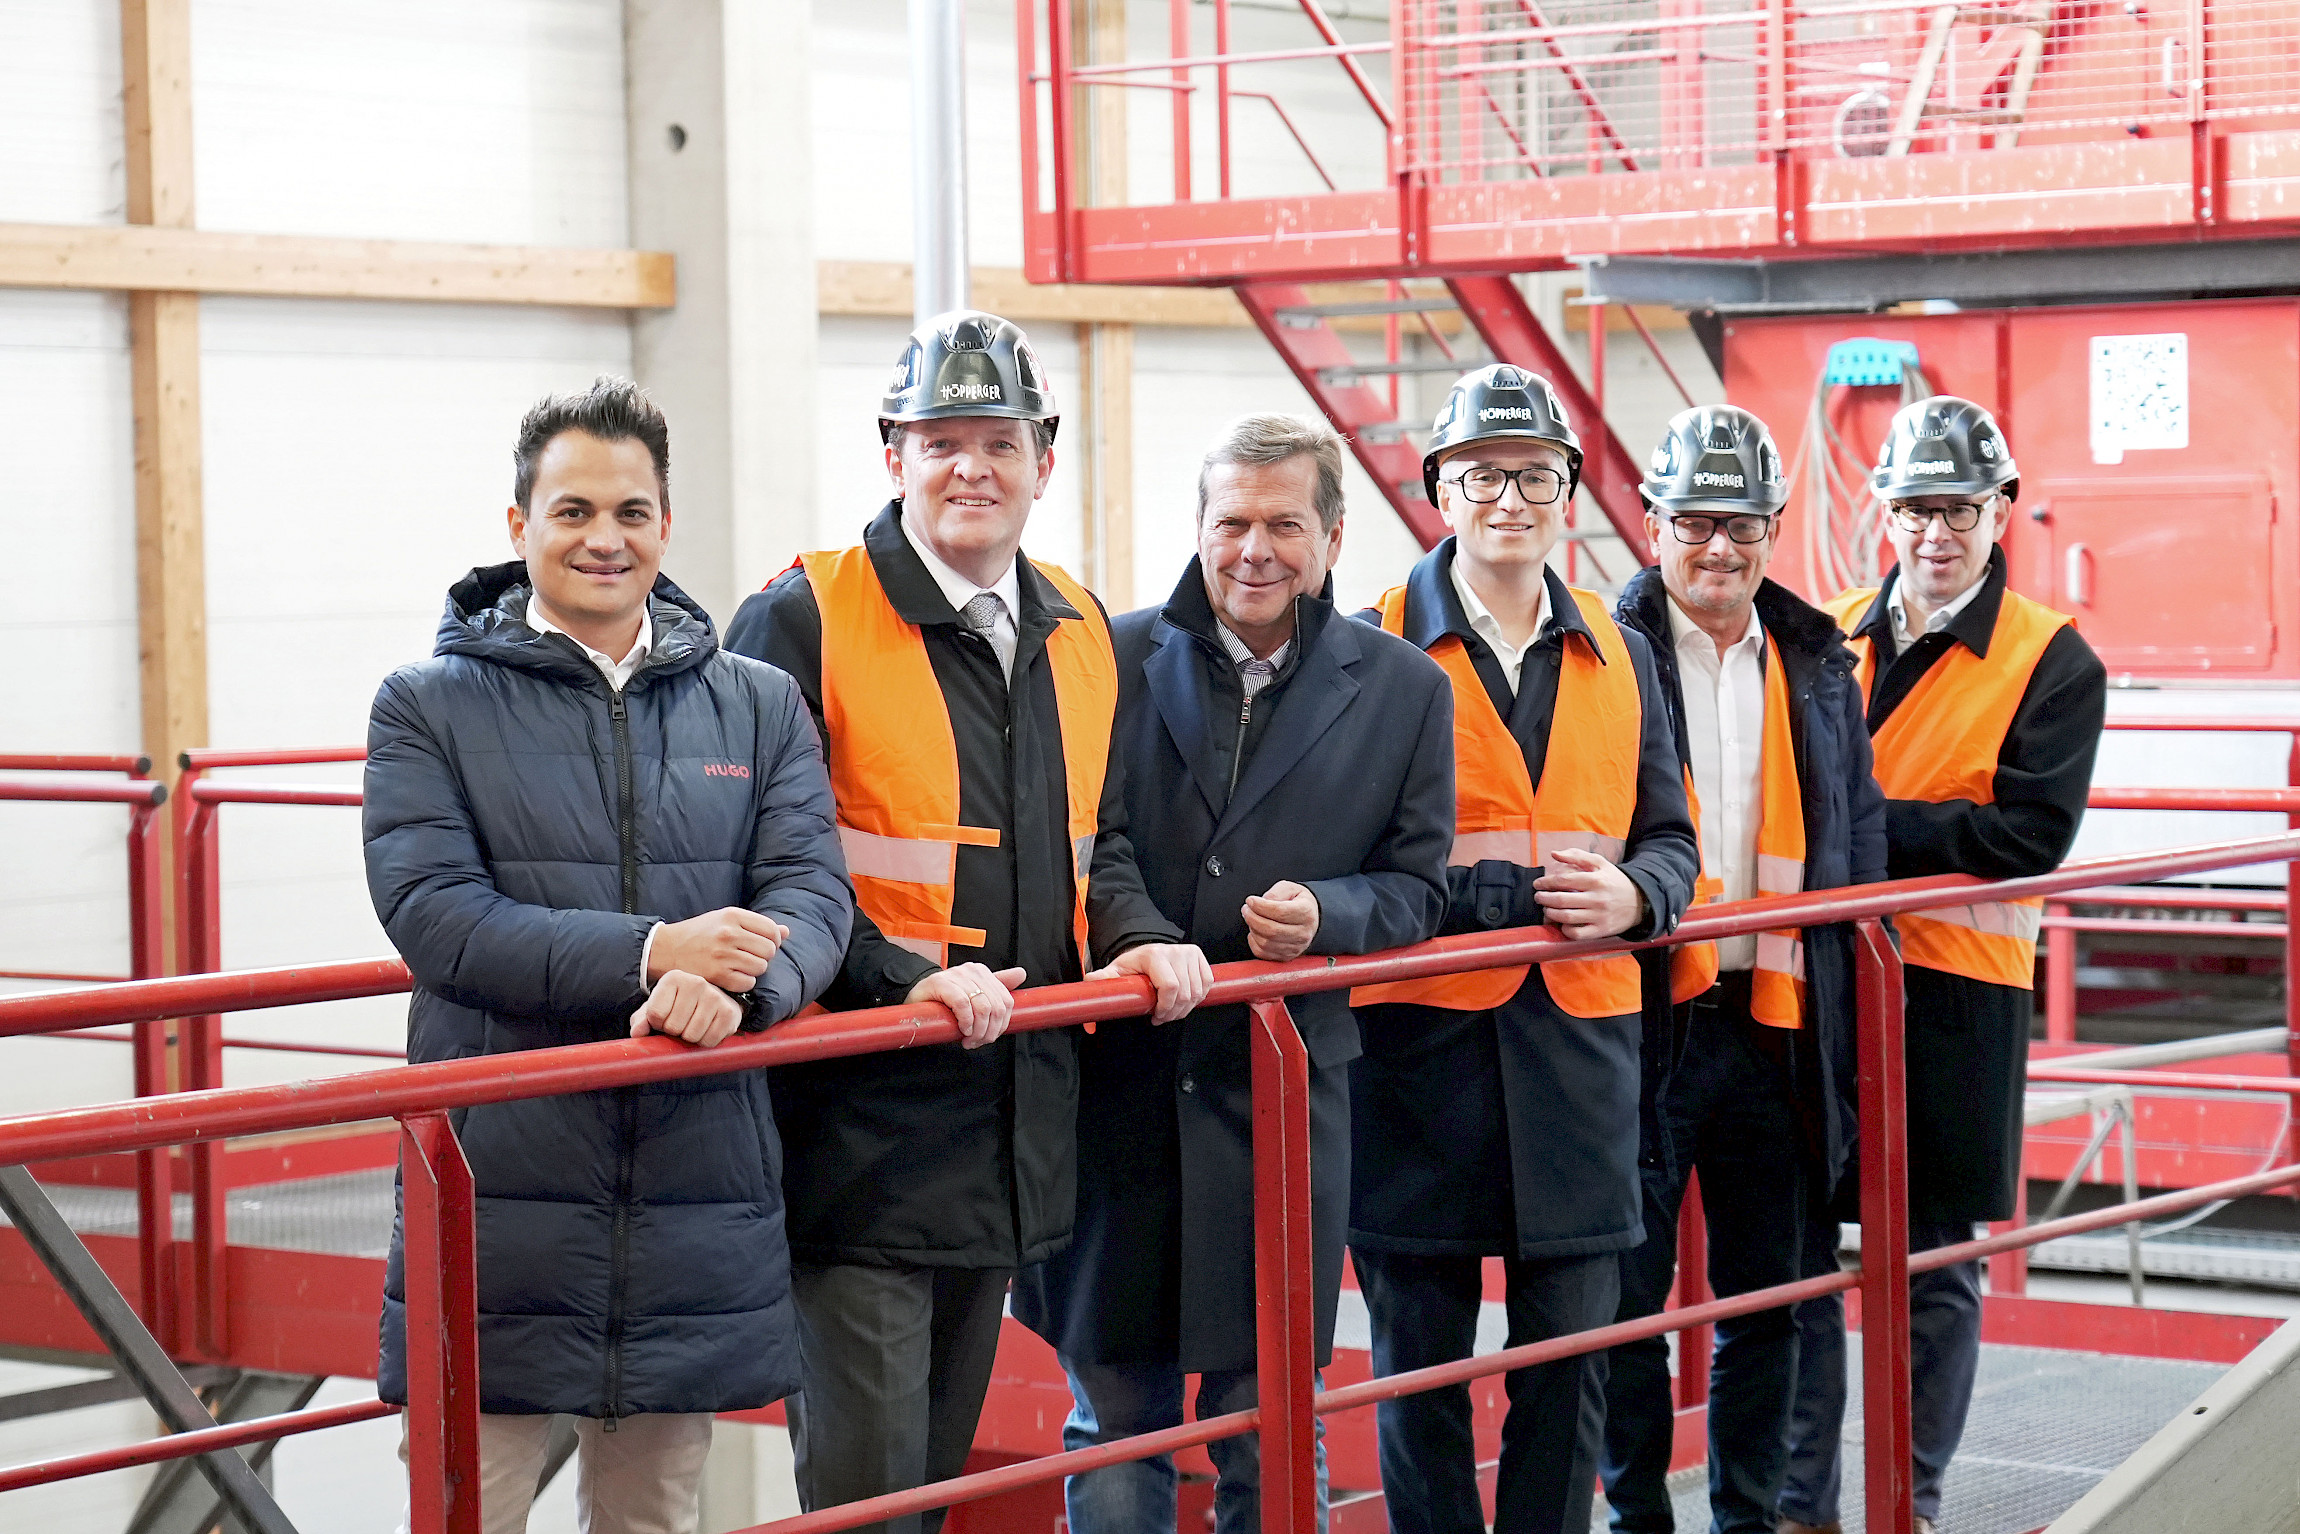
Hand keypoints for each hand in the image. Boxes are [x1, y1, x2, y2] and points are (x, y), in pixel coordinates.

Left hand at [630, 970, 744, 1047]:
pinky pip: (709, 1041)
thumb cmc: (681, 1006)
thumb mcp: (657, 1008)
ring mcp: (715, 997)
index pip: (655, 1014)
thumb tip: (637, 1033)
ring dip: (690, 1038)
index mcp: (673, 978)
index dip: (657, 1024)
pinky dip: (706, 1042)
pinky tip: (708, 1029)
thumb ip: (641, 1020)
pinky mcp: (729, 1012)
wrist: (716, 1001)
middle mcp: (696, 983)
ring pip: (691, 1036)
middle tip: (683, 1022)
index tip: (666, 1017)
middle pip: (673, 1027)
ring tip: (694, 1025)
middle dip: (675, 1032)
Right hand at [649, 908, 787, 990]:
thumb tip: (786, 931)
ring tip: (740, 966)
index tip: (764, 945)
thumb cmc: (699, 934)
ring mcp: (722, 954)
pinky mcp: (716, 974)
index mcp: (732, 915)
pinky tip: (733, 977)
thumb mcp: (725, 920)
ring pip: (760, 967)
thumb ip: (756, 925)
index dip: (773, 940)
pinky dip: (744, 982)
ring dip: (754, 970)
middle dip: (764, 956)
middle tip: (750, 957)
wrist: (665, 949)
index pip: (771, 929)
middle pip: (769, 950)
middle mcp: (728, 933)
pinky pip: (747, 982)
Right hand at [907, 965, 1026, 1048]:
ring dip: (977, 1031)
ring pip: (982, 1007)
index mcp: (982, 973)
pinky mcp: (940, 982)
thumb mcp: (973, 995)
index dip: (1001, 1025)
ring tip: (968, 1039)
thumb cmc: (945, 1000)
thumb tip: (1021, 973)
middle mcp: (972, 970)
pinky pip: (963, 1005)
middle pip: (995, 1007)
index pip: (1006, 1002)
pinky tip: (961, 1029)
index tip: (989, 1037)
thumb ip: (996, 987)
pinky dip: (965, 1022)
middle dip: (989, 1031)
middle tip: (976, 1042)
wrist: (916, 998)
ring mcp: (956, 974)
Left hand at [1088, 943, 1212, 1023]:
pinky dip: (1198, 997)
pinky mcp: (1199, 957)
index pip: (1170, 987)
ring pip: (1197, 992)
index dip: (1165, 1007)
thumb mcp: (1115, 972)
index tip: (1156, 1016)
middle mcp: (1175, 951)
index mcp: (1154, 955)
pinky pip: (1206, 984)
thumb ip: (1103, 980)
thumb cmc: (1132, 965)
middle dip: (1174, 1012)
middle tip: (1162, 1017)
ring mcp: (1189, 953)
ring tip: (1171, 1010)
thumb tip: (1089, 985)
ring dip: (1186, 1008)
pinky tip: (1184, 1000)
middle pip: (1185, 994)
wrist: (1147, 951)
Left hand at [1242, 881, 1319, 961]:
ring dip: (1252, 929)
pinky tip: (1255, 931)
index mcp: (1305, 912)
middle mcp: (1303, 932)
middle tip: (1246, 909)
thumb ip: (1276, 893)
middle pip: (1271, 930)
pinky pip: (1263, 953)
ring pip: (1265, 943)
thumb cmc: (1298, 902)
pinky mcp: (1286, 956)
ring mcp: (1295, 947)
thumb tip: (1262, 902)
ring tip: (1251, 918)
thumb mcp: (1290, 888)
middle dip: (1252, 918)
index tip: (1250, 900)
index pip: (1280, 912)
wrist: (1310, 918)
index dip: (1260, 906)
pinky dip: (1253, 942)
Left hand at [1534, 847, 1645, 940]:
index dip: (1546, 882)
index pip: (1564, 880)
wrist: (1640, 901)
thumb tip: (1554, 854)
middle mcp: (1597, 899)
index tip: (1538, 883)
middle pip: (1562, 900)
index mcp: (1596, 880)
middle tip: (1538, 897)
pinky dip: (1565, 930)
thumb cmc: (1614, 880)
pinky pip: (1577, 934)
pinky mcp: (1601, 931)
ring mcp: (1599, 916)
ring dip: (1551, 913)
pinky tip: (1562, 923)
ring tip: (1546, 908)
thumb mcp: (1600, 863)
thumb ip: (1577, 856)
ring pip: (1567, 917)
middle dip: (1544, 898)